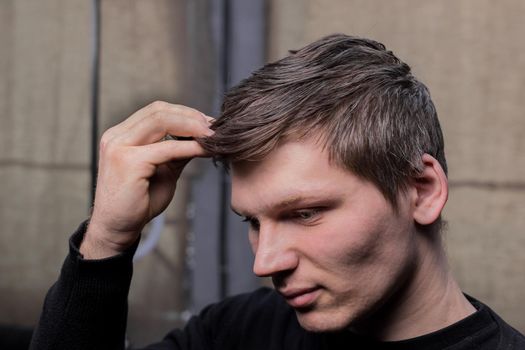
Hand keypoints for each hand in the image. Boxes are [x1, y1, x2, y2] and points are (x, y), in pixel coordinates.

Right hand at [81, 101, 213, 258]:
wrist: (118, 229)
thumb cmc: (139, 202)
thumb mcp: (163, 170)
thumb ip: (177, 152)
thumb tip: (201, 137)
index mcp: (121, 135)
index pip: (156, 111)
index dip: (185, 113)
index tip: (208, 123)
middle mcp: (116, 136)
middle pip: (159, 110)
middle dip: (191, 116)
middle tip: (215, 127)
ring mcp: (119, 147)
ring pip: (161, 121)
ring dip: (192, 126)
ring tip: (212, 136)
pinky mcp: (128, 162)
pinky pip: (166, 148)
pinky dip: (189, 147)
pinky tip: (205, 151)